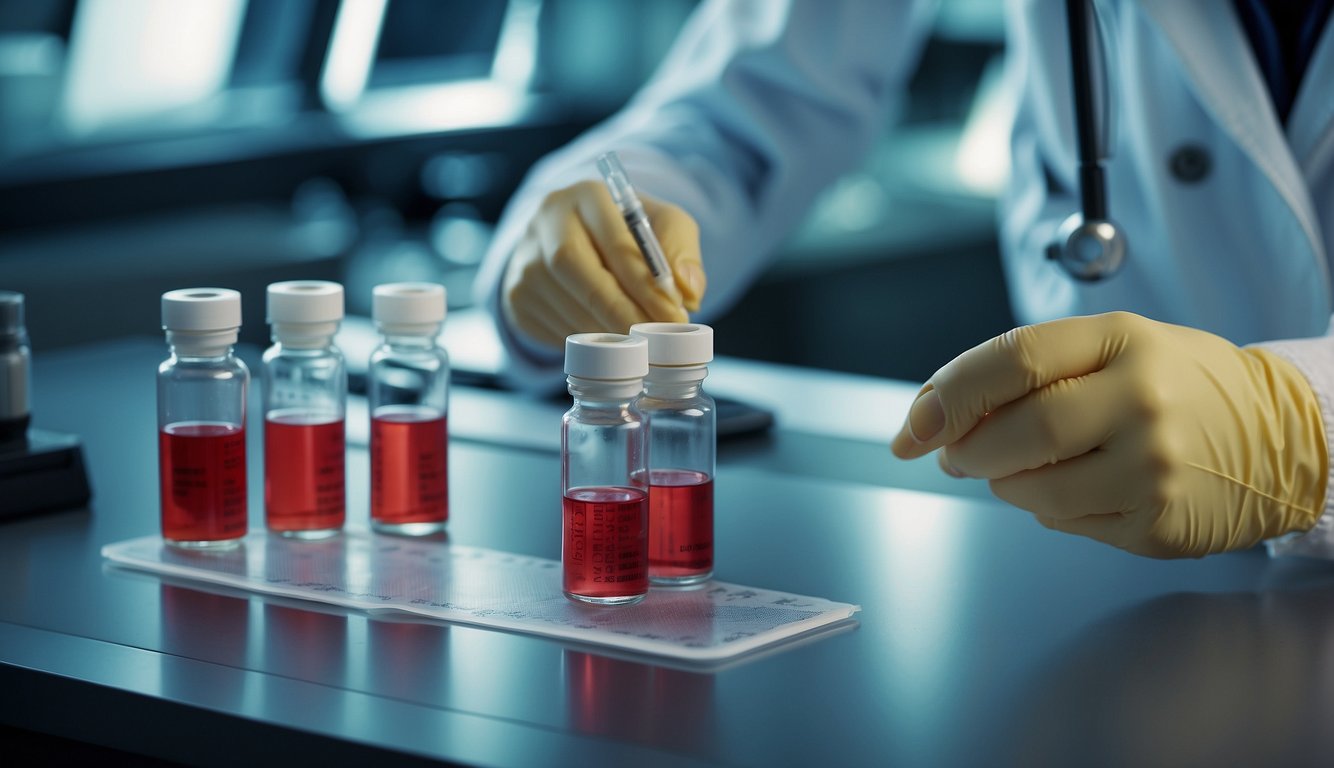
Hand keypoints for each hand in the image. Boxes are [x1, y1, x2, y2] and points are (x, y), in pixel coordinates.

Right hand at [501, 180, 705, 348]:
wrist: (578, 246)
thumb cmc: (628, 235)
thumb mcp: (663, 228)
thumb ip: (681, 252)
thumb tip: (688, 290)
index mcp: (586, 195)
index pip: (613, 238)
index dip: (645, 281)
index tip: (674, 314)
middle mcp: (547, 219)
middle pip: (574, 266)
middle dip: (618, 308)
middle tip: (651, 338)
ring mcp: (525, 257)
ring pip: (562, 299)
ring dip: (604, 328)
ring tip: (637, 344)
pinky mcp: (516, 293)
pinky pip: (550, 323)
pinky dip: (584, 339)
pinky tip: (607, 345)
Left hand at [890, 312, 1327, 557]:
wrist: (1280, 437)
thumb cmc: (1174, 385)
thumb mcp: (1111, 347)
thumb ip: (1024, 370)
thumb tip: (930, 417)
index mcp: (1121, 341)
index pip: (1013, 359)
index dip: (949, 392)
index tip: (914, 423)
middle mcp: (1141, 401)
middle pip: (1017, 434)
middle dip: (965, 450)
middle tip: (954, 453)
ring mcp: (1152, 468)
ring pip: (1032, 491)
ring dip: (1007, 482)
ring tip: (1034, 464)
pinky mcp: (1156, 524)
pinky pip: (1065, 524)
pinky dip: (1049, 508)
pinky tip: (1081, 486)